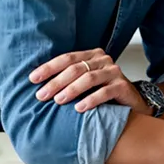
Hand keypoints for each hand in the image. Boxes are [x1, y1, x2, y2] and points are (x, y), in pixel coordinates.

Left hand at [29, 48, 148, 114]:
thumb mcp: (85, 82)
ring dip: (71, 90)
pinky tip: (79, 108)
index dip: (49, 68)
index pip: (67, 58)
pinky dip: (91, 99)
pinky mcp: (123, 86)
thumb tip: (38, 87)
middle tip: (41, 95)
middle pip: (76, 68)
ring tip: (58, 101)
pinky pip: (105, 92)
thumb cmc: (102, 92)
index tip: (33, 79)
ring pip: (89, 78)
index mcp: (92, 55)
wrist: (130, 103)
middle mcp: (103, 60)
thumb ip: (69, 79)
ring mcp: (114, 72)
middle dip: (56, 82)